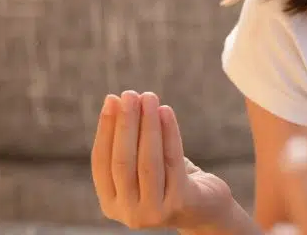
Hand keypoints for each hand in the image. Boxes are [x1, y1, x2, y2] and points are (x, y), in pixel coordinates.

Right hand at [91, 90, 235, 230]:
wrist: (205, 208)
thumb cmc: (170, 180)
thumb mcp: (142, 167)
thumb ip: (128, 145)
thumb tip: (118, 101)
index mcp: (111, 203)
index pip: (100, 161)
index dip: (105, 128)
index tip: (110, 100)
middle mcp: (128, 212)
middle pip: (122, 160)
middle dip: (125, 124)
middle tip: (129, 94)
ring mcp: (153, 211)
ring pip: (147, 160)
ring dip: (147, 125)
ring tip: (149, 97)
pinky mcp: (179, 203)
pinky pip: (172, 160)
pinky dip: (169, 133)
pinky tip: (166, 111)